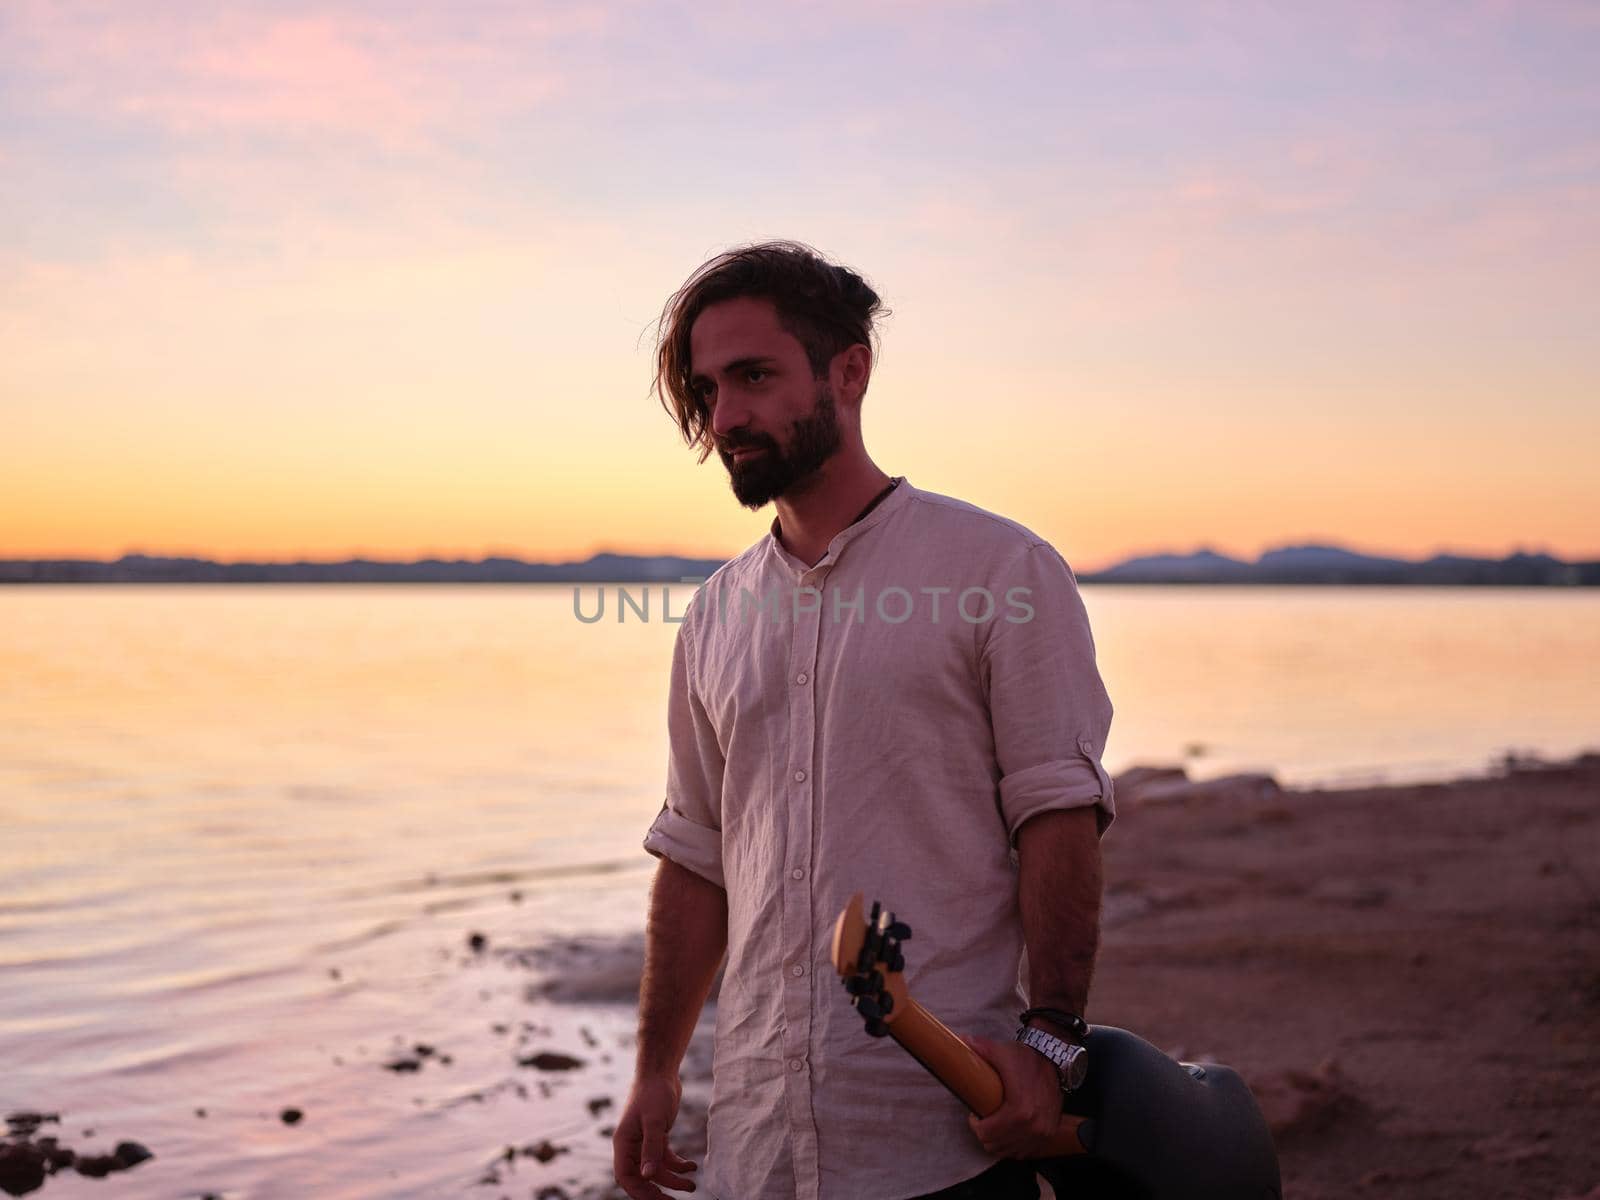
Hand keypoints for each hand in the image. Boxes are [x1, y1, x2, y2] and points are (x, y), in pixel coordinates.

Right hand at [613, 1073, 698, 1196]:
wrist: (661, 1071)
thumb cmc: (654, 1092)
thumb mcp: (654, 1121)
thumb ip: (651, 1149)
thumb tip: (648, 1176)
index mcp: (623, 1143)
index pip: (626, 1177)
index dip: (640, 1193)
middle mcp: (631, 1145)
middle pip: (642, 1178)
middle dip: (658, 1191)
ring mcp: (644, 1142)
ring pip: (656, 1170)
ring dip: (673, 1179)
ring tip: (692, 1185)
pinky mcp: (657, 1136)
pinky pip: (666, 1158)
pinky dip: (678, 1165)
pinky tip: (692, 1166)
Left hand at [959, 1032, 1062, 1159]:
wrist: (1055, 1061)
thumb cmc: (1027, 1058)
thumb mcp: (1002, 1052)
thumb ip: (980, 1049)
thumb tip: (960, 1041)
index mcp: (1019, 1110)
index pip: (986, 1133)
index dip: (975, 1124)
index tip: (975, 1114)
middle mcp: (1033, 1126)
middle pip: (994, 1145)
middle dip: (984, 1133)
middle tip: (983, 1119)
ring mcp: (1042, 1133)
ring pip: (1008, 1151)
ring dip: (998, 1141)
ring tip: (995, 1125)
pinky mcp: (1048, 1135)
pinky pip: (1024, 1152)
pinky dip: (1013, 1145)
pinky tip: (1009, 1131)